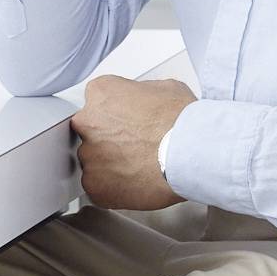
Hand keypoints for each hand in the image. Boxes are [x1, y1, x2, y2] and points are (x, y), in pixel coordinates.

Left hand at [70, 75, 194, 209]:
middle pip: (90, 131)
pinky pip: (98, 187)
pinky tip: (134, 182)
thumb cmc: (181, 122)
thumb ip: (141, 93)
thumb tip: (143, 102)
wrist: (188, 154)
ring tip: (138, 166)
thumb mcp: (165, 88)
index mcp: (101, 93)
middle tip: (133, 145)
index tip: (126, 122)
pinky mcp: (94, 185)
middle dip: (108, 139)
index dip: (114, 113)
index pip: (97, 101)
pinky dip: (113, 187)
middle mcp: (88, 122)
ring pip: (93, 161)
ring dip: (110, 164)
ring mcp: (89, 155)